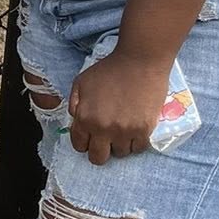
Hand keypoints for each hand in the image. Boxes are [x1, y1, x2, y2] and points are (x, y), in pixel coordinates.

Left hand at [67, 48, 172, 165]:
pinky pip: (139, 148)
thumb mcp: (81, 82)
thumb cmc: (109, 69)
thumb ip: (75, 104)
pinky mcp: (144, 130)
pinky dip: (136, 142)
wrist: (140, 61)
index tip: (91, 136)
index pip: (79, 146)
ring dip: (120, 144)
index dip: (84, 142)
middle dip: (100, 150)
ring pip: (120, 153)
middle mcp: (103, 129)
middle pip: (98, 158)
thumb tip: (76, 121)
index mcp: (85, 118)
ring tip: (123, 130)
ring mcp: (125, 131)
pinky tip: (135, 131)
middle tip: (106, 139)